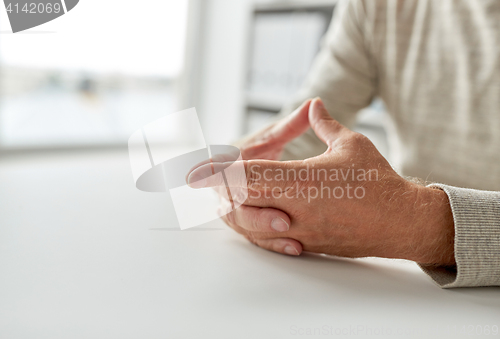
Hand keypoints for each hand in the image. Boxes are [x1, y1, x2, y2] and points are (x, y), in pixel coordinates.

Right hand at [188, 100, 314, 254]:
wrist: (254, 171)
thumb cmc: (263, 150)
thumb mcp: (274, 136)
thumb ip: (291, 124)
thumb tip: (315, 102)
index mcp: (226, 165)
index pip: (220, 173)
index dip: (222, 178)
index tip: (234, 182)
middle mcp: (226, 191)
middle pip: (233, 208)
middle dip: (256, 215)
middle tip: (284, 218)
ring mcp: (237, 211)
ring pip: (244, 226)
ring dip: (266, 232)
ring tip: (293, 235)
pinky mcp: (250, 227)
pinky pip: (257, 239)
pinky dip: (274, 243)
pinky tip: (295, 247)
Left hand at [189, 98, 454, 264]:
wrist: (401, 221)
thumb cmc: (378, 180)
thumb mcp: (351, 143)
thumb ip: (324, 124)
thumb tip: (314, 105)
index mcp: (301, 180)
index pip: (247, 174)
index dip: (217, 171)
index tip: (193, 171)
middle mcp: (294, 208)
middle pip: (242, 201)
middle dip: (221, 190)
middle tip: (207, 181)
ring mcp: (299, 231)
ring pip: (252, 226)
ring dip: (237, 211)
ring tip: (229, 199)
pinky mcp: (308, 245)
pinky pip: (272, 241)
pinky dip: (258, 230)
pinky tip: (256, 221)